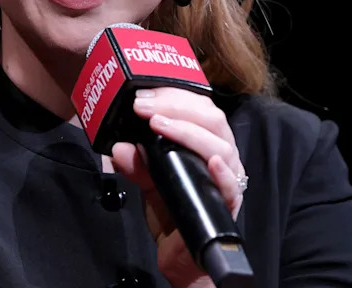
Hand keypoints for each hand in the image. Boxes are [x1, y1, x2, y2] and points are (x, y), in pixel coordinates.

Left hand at [110, 87, 245, 287]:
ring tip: (159, 125)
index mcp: (206, 143)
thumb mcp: (147, 181)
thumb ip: (135, 164)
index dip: (173, 96)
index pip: (199, 107)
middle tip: (144, 107)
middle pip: (212, 120)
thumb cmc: (171, 212)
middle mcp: (221, 157)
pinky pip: (232, 186)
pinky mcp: (228, 205)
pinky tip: (209, 161)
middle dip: (177, 106)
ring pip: (220, 146)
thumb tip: (120, 146)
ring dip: (189, 131)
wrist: (180, 256)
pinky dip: (222, 172)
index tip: (143, 95)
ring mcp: (227, 180)